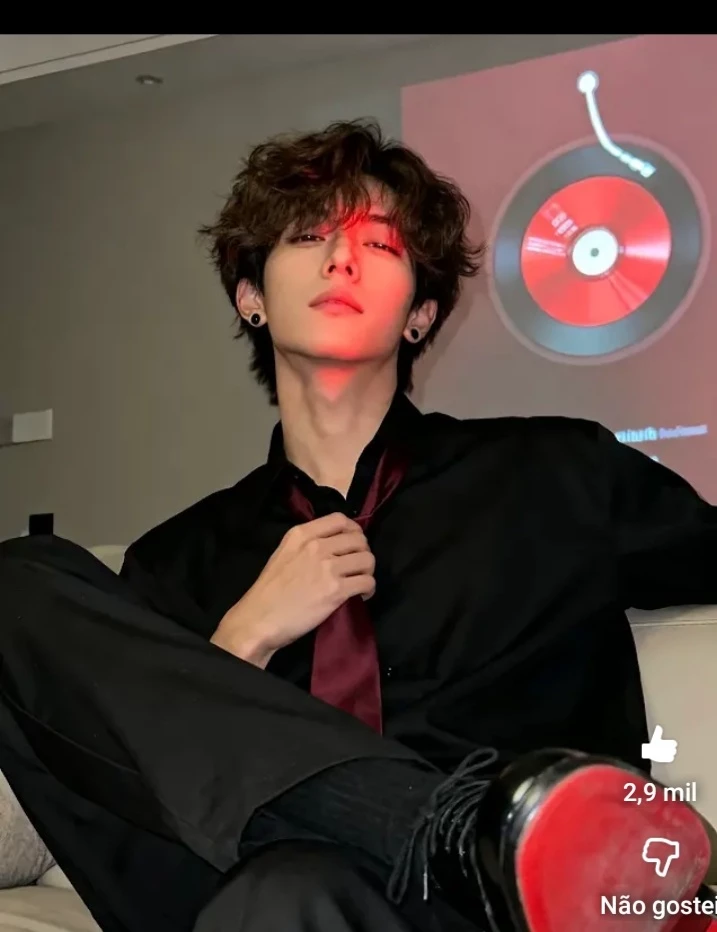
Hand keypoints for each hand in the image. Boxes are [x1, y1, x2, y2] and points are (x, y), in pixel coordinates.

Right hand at [211, 512, 374, 665]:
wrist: (259, 620)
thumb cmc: (268, 591)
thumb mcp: (283, 553)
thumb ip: (306, 543)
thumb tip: (332, 544)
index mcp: (301, 535)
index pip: (339, 520)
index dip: (353, 530)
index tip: (353, 543)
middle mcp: (317, 546)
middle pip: (358, 539)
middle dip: (362, 552)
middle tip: (358, 566)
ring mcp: (328, 568)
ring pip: (367, 559)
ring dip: (368, 571)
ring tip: (360, 581)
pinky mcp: (337, 590)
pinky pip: (367, 582)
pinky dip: (369, 589)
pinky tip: (362, 595)